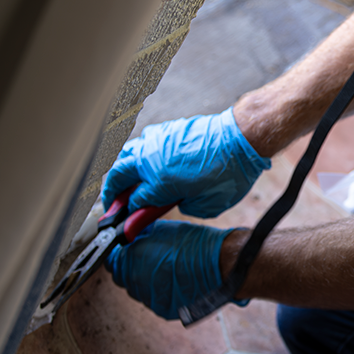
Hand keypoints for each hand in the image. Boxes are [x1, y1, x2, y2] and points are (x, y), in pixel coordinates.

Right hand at [101, 108, 270, 217]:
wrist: (241, 136)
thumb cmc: (229, 171)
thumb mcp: (207, 204)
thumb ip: (182, 206)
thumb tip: (171, 203)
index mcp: (159, 181)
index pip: (132, 202)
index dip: (130, 216)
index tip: (128, 223)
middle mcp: (151, 159)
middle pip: (117, 175)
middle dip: (113, 193)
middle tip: (114, 204)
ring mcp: (156, 141)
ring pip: (126, 156)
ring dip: (122, 171)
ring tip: (125, 184)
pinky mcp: (166, 130)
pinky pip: (143, 143)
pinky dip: (138, 156)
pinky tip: (146, 164)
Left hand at [105, 221, 246, 319]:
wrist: (220, 265)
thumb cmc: (196, 245)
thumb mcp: (160, 229)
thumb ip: (138, 236)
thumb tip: (130, 237)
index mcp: (131, 260)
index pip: (111, 260)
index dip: (119, 253)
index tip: (126, 250)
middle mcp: (135, 283)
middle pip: (123, 277)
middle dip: (132, 267)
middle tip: (150, 257)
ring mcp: (149, 299)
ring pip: (139, 290)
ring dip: (146, 280)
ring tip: (168, 269)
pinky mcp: (163, 310)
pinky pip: (154, 299)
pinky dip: (161, 291)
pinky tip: (175, 280)